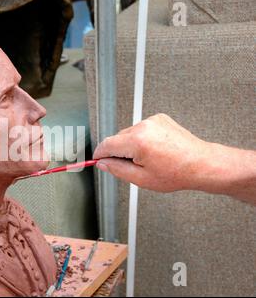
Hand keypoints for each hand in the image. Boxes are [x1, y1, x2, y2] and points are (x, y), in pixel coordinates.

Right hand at [93, 113, 213, 191]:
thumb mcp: (141, 179)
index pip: (107, 144)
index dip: (99, 154)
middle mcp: (144, 126)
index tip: (97, 160)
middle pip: (117, 138)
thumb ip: (117, 169)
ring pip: (128, 133)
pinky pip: (141, 129)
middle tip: (129, 167)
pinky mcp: (160, 118)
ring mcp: (153, 120)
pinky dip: (142, 139)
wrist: (201, 164)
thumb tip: (103, 163)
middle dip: (118, 152)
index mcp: (138, 141)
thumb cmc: (177, 173)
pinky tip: (153, 150)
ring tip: (147, 160)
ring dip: (130, 145)